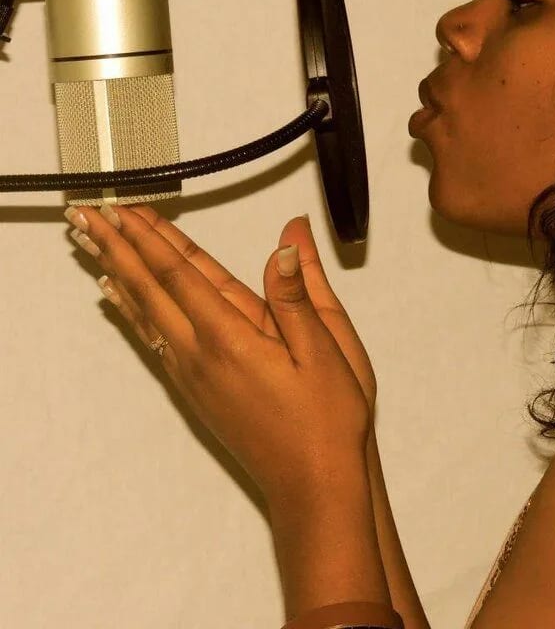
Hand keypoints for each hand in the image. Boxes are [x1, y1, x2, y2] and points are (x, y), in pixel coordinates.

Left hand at [64, 204, 374, 506]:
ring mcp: (193, 375)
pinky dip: (131, 312)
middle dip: (120, 248)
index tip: (125, 208)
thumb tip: (288, 241)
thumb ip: (299, 293)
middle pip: (150, 290)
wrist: (313, 482)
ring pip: (144, 313)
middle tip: (91, 216)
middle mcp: (201, 355)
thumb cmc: (327, 418)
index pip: (180, 275)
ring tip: (92, 247)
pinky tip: (121, 300)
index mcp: (232, 339)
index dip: (150, 237)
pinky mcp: (196, 390)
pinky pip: (152, 338)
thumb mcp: (327, 349)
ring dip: (118, 274)